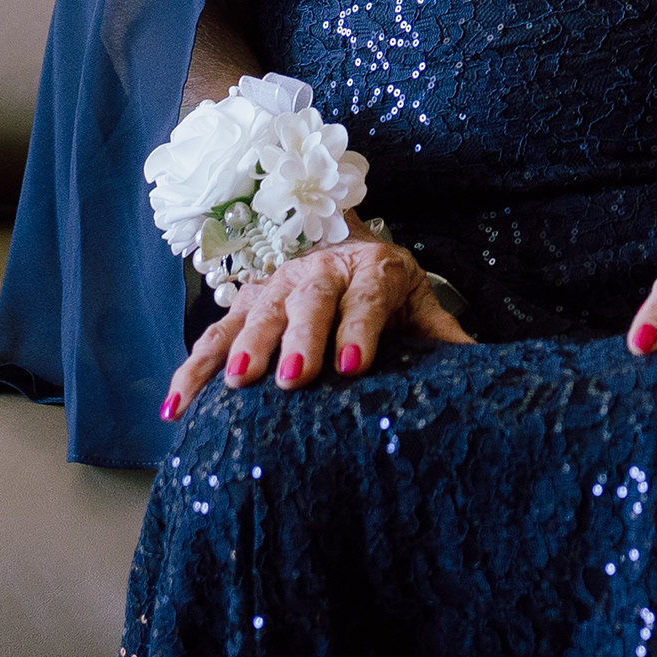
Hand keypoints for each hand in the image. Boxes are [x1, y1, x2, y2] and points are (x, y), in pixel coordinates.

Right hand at [162, 231, 471, 418]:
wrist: (351, 250)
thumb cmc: (389, 292)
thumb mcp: (419, 304)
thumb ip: (443, 334)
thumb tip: (482, 366)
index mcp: (373, 268)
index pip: (367, 296)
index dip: (359, 328)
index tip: (353, 364)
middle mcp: (321, 269)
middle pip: (309, 300)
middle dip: (300, 337)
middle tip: (294, 377)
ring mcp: (278, 285)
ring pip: (257, 313)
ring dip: (244, 346)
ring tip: (236, 381)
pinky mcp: (245, 304)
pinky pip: (212, 335)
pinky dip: (191, 369)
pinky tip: (175, 406)